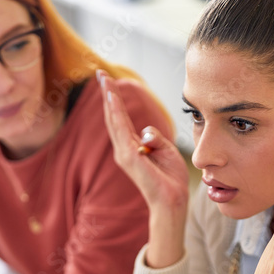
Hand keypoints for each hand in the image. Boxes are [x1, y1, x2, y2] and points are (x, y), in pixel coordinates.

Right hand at [98, 69, 188, 267]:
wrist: (173, 200)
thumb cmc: (170, 178)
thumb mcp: (165, 149)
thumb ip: (154, 137)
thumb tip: (145, 130)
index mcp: (132, 146)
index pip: (120, 118)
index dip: (114, 99)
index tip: (108, 80)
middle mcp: (124, 149)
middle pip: (112, 116)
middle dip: (107, 93)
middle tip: (101, 73)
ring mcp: (124, 154)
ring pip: (114, 120)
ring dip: (109, 99)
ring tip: (105, 80)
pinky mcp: (129, 158)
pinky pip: (121, 131)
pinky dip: (116, 114)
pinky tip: (112, 99)